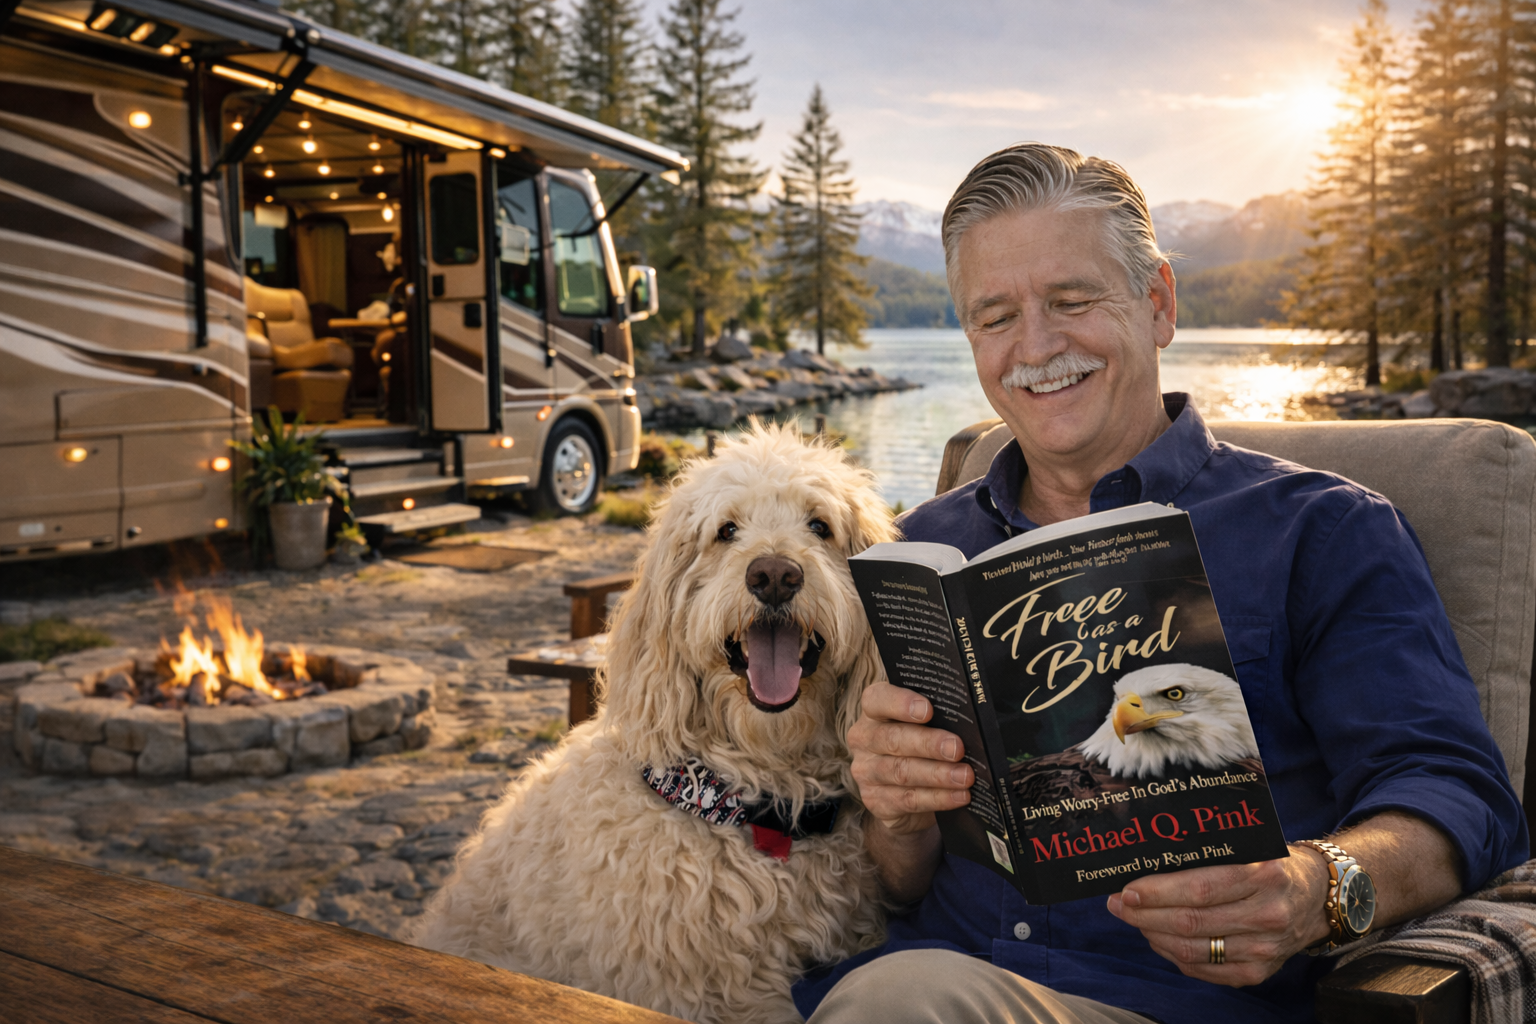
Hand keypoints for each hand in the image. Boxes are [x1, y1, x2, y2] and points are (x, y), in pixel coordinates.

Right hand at [848, 681, 972, 835]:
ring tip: (965, 777)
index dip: (900, 703)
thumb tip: (971, 722)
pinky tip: (959, 796)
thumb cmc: (918, 746)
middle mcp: (864, 739)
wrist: (902, 793)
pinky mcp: (875, 800)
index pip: (876, 699)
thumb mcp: (923, 726)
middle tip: (957, 749)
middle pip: (892, 739)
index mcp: (873, 711)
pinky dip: (937, 798)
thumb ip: (938, 718)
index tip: (927, 710)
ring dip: (938, 775)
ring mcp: (866, 772)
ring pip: (901, 772)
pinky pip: (908, 800)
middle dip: (928, 744)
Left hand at [1105, 845, 1332, 986]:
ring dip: (1153, 935)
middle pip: (1190, 922)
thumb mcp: (1247, 848)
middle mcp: (1266, 914)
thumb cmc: (1269, 865)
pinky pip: (1204, 970)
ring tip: (1134, 919)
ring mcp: (1265, 948)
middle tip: (1118, 904)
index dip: (1157, 892)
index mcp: (1262, 875)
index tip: (1127, 888)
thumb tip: (1147, 858)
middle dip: (1144, 914)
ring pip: (1193, 949)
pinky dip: (1174, 955)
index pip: (1198, 888)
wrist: (1316, 898)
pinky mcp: (1259, 972)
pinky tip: (1158, 939)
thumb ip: (1206, 853)